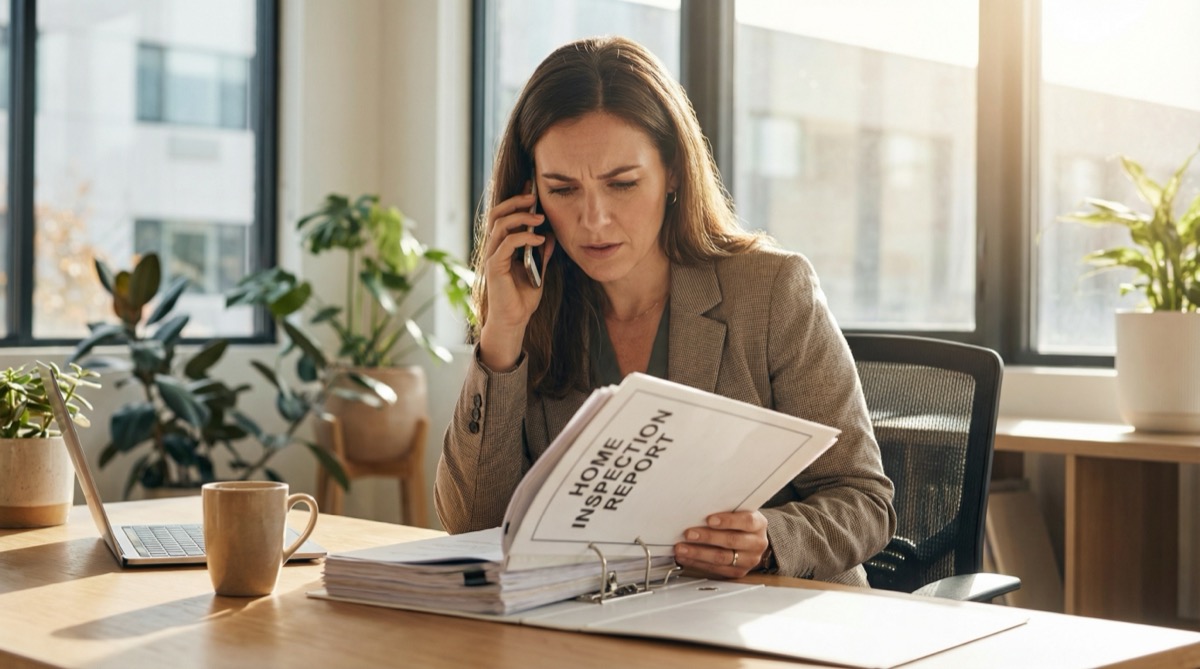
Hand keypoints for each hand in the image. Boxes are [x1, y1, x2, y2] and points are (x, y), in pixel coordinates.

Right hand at [479, 187, 555, 370]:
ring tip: (539, 217)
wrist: (514, 320)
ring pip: (500, 224)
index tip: (531, 188)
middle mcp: (494, 247)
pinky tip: (539, 239)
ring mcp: (492, 256)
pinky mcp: (495, 266)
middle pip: (497, 214)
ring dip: (520, 216)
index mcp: (502, 246)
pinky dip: (523, 237)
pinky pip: (507, 243)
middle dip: (515, 201)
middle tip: (534, 196)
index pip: (505, 216)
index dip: (516, 200)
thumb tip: (551, 235)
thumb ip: (542, 253)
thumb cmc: (523, 297)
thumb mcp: (538, 270)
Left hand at [673, 510, 768, 578]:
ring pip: (721, 558)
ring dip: (697, 553)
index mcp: (758, 524)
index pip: (746, 521)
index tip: (709, 519)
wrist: (751, 539)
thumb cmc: (740, 521)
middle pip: (731, 541)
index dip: (727, 521)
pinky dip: (697, 563)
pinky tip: (686, 558)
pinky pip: (715, 569)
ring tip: (681, 548)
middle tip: (688, 534)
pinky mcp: (738, 572)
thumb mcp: (739, 512)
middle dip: (707, 537)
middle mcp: (756, 543)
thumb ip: (725, 510)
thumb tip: (699, 509)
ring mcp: (748, 560)